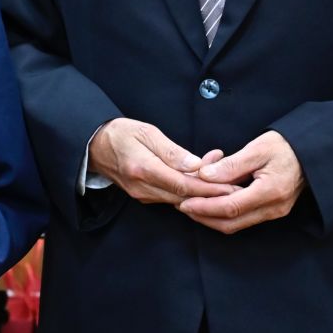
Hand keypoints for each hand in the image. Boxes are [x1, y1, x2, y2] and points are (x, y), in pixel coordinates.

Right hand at [88, 118, 227, 205]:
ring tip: (228, 183)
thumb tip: (196, 165)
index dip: (209, 188)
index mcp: (143, 169)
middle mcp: (143, 187)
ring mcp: (143, 195)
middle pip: (184, 197)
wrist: (94, 146)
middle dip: (213, 194)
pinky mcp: (144, 196)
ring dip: (203, 192)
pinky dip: (189, 191)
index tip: (230, 187)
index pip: (183, 185)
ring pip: (180, 199)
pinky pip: (171, 197)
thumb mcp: (147, 133)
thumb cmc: (120, 134)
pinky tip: (203, 181)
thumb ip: (172, 151)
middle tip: (238, 188)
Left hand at [178, 131, 305, 234]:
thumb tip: (204, 175)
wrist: (313, 152)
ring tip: (191, 204)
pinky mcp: (272, 211)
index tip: (184, 202)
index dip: (205, 207)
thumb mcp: (258, 148)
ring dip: (212, 217)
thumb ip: (230, 165)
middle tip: (182, 206)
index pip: (231, 207)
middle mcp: (273, 208)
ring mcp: (274, 212)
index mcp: (270, 192)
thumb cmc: (286, 146)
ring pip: (236, 224)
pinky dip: (224, 213)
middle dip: (204, 217)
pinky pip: (244, 219)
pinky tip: (210, 202)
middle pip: (231, 223)